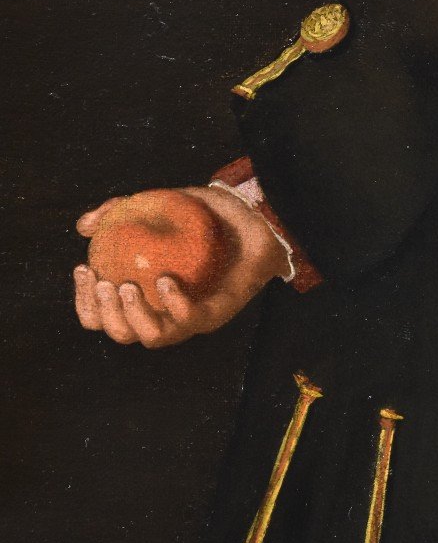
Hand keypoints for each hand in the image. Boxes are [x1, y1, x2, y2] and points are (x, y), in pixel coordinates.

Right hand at [73, 186, 288, 346]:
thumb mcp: (155, 205)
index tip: (83, 270)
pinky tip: (165, 282)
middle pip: (123, 333)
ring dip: (134, 317)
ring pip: (154, 337)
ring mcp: (190, 318)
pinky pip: (191, 320)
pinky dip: (175, 305)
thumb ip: (118, 210)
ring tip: (127, 286)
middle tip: (104, 283)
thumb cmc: (201, 216)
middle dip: (104, 315)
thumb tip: (84, 226)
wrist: (249, 216)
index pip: (103, 315)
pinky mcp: (216, 314)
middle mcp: (164, 314)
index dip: (85, 303)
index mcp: (145, 298)